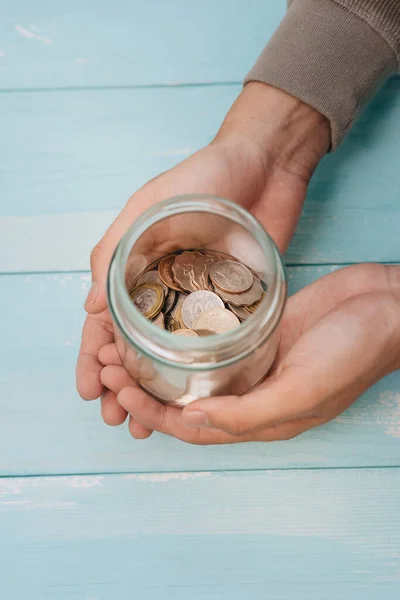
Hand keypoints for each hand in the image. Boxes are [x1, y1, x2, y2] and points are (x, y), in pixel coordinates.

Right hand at [76, 83, 329, 427]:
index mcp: (136, 268)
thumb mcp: (148, 206)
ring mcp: (200, 299)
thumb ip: (115, 251)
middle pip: (135, 347)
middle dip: (122, 384)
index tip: (90, 392)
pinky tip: (194, 396)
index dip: (93, 357)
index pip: (105, 321)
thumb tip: (87, 306)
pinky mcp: (234, 301)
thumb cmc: (203, 176)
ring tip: (149, 423)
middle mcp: (164, 289)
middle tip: (117, 419)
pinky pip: (213, 343)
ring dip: (156, 388)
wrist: (266, 163)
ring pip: (171, 355)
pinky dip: (199, 372)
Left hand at [107, 264, 399, 442]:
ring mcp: (255, 361)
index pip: (191, 426)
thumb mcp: (305, 390)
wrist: (388, 306)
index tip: (118, 386)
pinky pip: (213, 340)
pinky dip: (184, 336)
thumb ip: (249, 413)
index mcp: (261, 418)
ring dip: (157, 360)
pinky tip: (162, 321)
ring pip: (194, 370)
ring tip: (123, 340)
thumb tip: (191, 421)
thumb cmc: (355, 352)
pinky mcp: (259, 331)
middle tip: (108, 361)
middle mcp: (252, 393)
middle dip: (144, 385)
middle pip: (185, 398)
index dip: (151, 411)